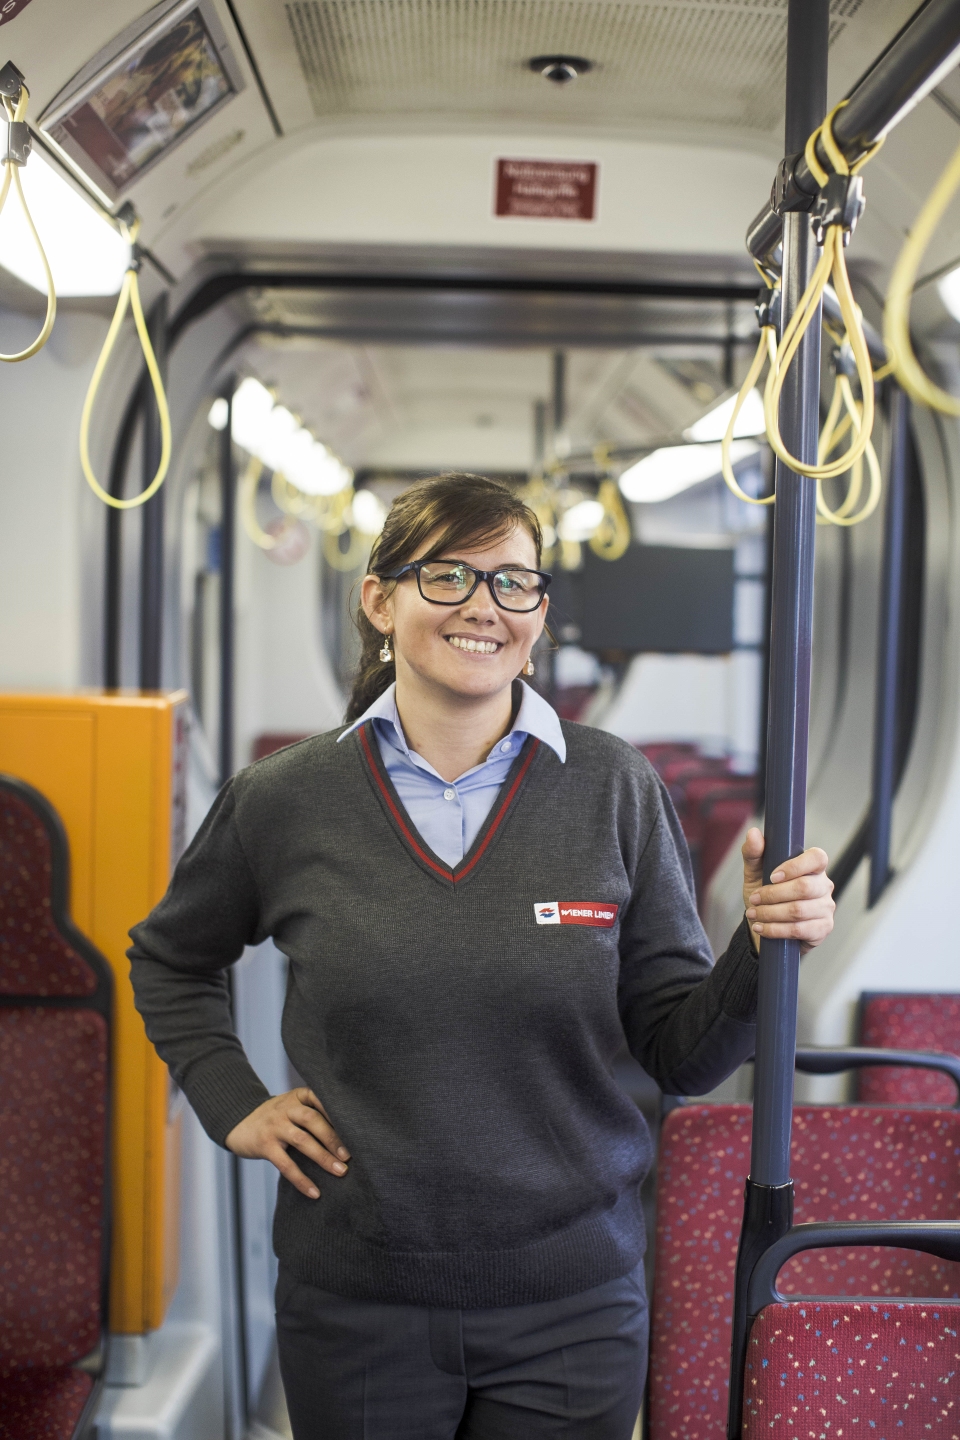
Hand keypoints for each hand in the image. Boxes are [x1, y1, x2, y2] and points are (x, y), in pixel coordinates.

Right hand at [225, 1087, 349, 1199]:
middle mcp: (286, 1108)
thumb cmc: (275, 1117)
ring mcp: (274, 1126)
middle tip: (350, 1155)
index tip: (357, 1128)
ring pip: (302, 1141)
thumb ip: (312, 1114)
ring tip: (340, 1172)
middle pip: (313, 1120)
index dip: (338, 1113)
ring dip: (323, 1157)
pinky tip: (314, 1192)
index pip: (321, 1100)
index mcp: (298, 1096)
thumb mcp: (292, 1107)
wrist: (238, 1121)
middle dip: (333, 1138)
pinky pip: (286, 1164)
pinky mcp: (265, 1145)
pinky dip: (301, 1180)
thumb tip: (346, 1139)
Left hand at [741, 826, 834, 955]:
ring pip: (799, 911)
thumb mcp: (755, 872)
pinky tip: (762, 928)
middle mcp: (824, 885)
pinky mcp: (823, 928)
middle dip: (773, 895)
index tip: (772, 876)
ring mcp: (826, 908)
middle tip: (754, 899)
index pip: (817, 858)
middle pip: (804, 888)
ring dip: (770, 914)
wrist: (764, 924)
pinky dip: (775, 930)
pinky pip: (800, 930)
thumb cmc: (764, 894)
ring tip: (754, 914)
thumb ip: (754, 853)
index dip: (795, 867)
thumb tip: (754, 833)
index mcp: (812, 866)